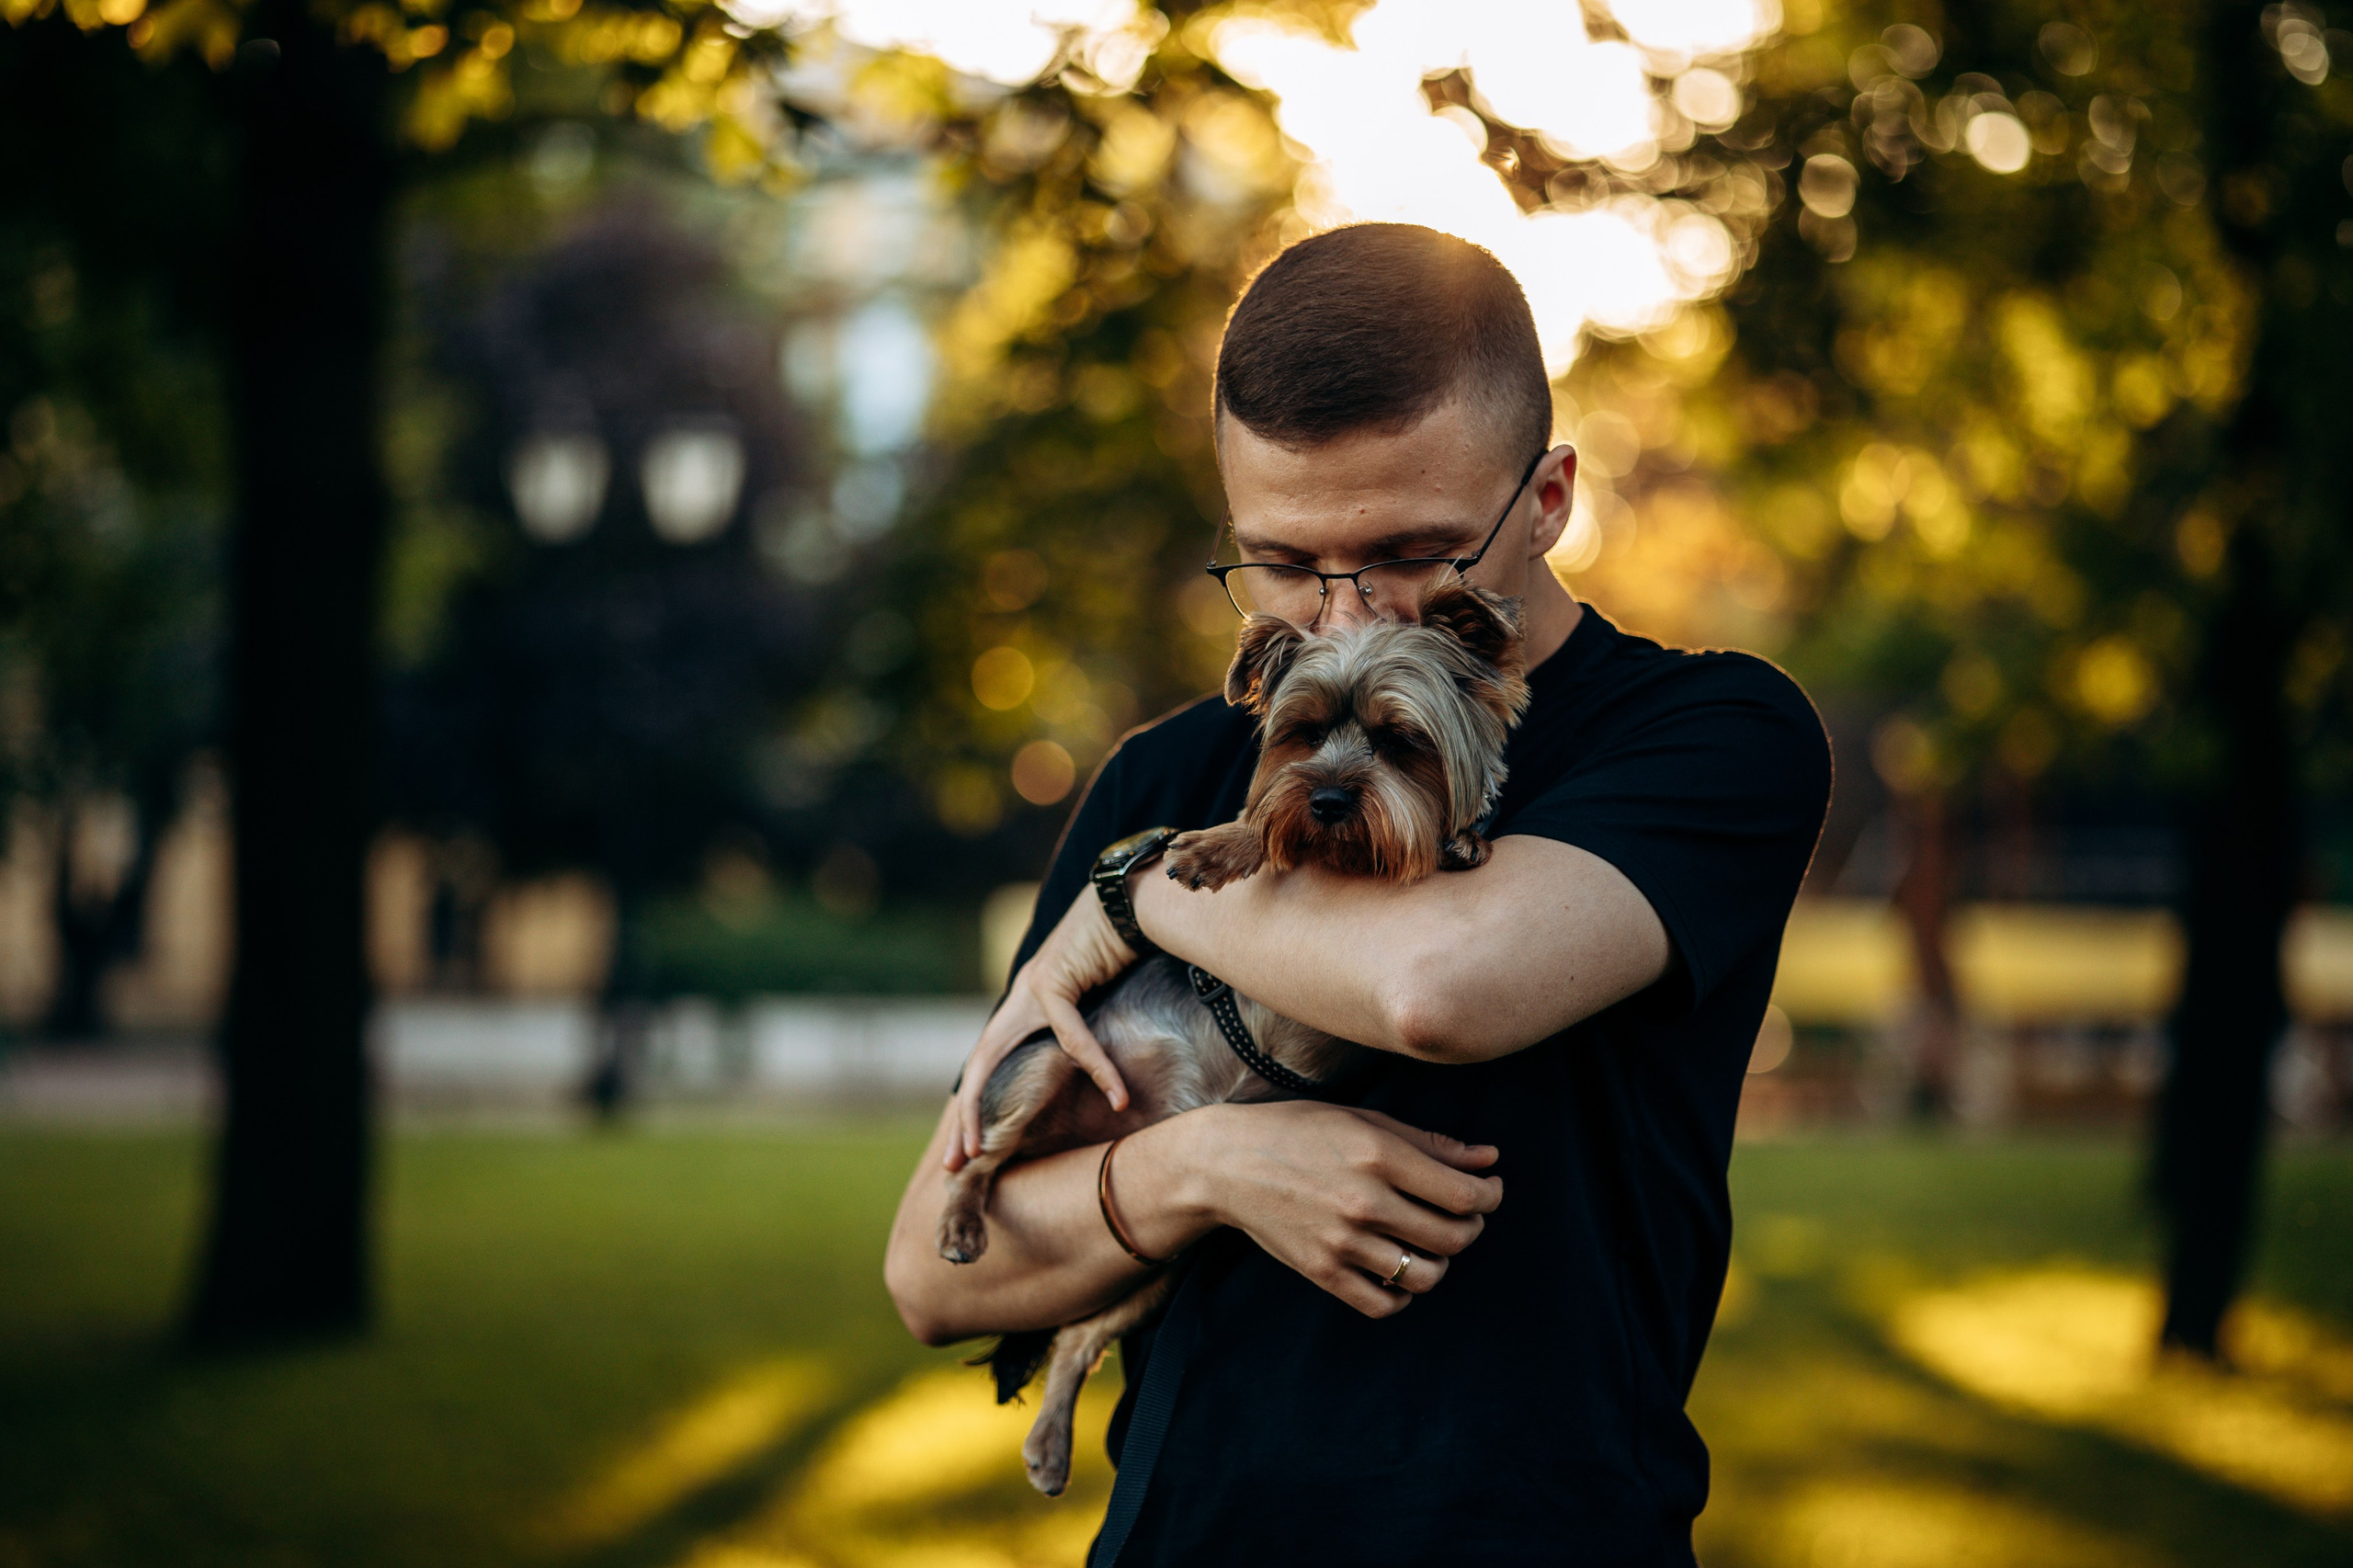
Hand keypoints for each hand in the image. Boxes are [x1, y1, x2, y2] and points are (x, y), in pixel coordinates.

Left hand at [945, 884, 1140, 1170]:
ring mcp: (1029, 986)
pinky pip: (1071, 1034)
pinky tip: (1117, 1094)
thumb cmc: (1119, 950)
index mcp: (1024, 1005)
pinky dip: (1096, 1065)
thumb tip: (1092, 1067)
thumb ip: (1080, 1030)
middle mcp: (1018, 997)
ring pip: (993, 1056)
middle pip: (975, 1065)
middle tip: (956, 1162)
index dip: (977, 1104)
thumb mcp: (1093, 1000)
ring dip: (987, 1109)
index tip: (970, 1147)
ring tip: (988, 1149)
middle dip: (961, 1116)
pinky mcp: (1054, 977)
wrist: (1131, 901)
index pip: (988, 1062)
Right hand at [1168, 1101, 1502, 1317]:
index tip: (1487, 1190)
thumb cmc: (1300, 1132)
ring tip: (1428, 1242)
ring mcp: (1342, 1243)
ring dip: (1440, 1262)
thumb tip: (1490, 1159)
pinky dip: (1402, 1295)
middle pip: (1453, 1237)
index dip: (1489, 1196)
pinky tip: (1397, 1271)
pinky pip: (1384, 1303)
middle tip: (1462, 1215)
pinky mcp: (1322, 1272)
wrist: (1226, 1164)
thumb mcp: (1364, 1120)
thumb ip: (1429, 1142)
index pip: (1464, 1194)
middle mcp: (1364, 1202)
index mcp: (1379, 1156)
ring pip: (1425, 1276)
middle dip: (1471, 1227)